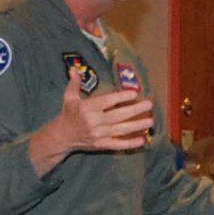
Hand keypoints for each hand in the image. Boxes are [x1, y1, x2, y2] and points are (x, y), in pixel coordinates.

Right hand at [29, 83, 155, 174]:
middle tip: (150, 104)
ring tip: (151, 121)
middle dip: (135, 110)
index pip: (107, 102)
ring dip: (137, 126)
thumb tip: (74, 69)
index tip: (135, 93)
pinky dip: (130, 143)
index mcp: (87, 108)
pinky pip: (118, 145)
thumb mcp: (69, 98)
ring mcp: (99, 134)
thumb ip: (74, 84)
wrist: (62, 137)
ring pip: (121, 130)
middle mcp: (94, 121)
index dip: (121, 97)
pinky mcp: (101, 145)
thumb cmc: (68, 115)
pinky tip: (143, 140)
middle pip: (118, 115)